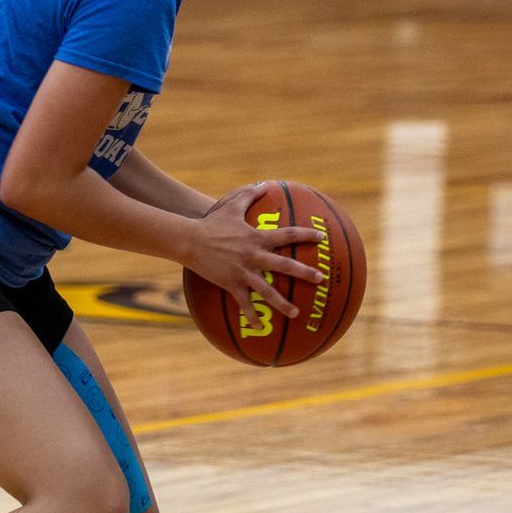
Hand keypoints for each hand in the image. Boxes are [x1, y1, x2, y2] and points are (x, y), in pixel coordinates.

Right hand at [184, 182, 325, 318]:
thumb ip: (250, 194)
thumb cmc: (212, 222)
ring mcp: (243, 272)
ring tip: (296, 313)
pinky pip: (245, 303)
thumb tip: (264, 184)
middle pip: (285, 265)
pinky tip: (261, 327)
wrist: (190, 241)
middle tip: (320, 279)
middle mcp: (254, 255)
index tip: (321, 238)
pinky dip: (253, 316)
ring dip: (283, 303)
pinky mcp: (231, 284)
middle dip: (304, 272)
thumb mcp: (232, 205)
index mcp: (257, 237)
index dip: (305, 235)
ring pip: (268, 290)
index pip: (287, 235)